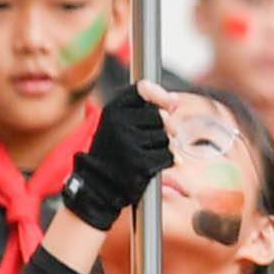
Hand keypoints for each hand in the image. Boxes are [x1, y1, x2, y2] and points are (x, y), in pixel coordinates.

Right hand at [59, 89, 178, 229]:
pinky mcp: (140, 165)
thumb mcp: (120, 123)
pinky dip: (169, 161)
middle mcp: (118, 125)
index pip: (142, 90)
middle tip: (153, 138)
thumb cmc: (115, 150)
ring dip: (166, 146)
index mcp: (113, 111)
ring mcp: (129, 145)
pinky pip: (169, 156)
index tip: (171, 102)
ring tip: (148, 152)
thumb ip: (144, 107)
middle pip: (163, 117)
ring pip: (168, 137)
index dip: (160, 94)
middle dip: (165, 128)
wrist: (98, 183)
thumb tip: (175, 100)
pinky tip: (154, 164)